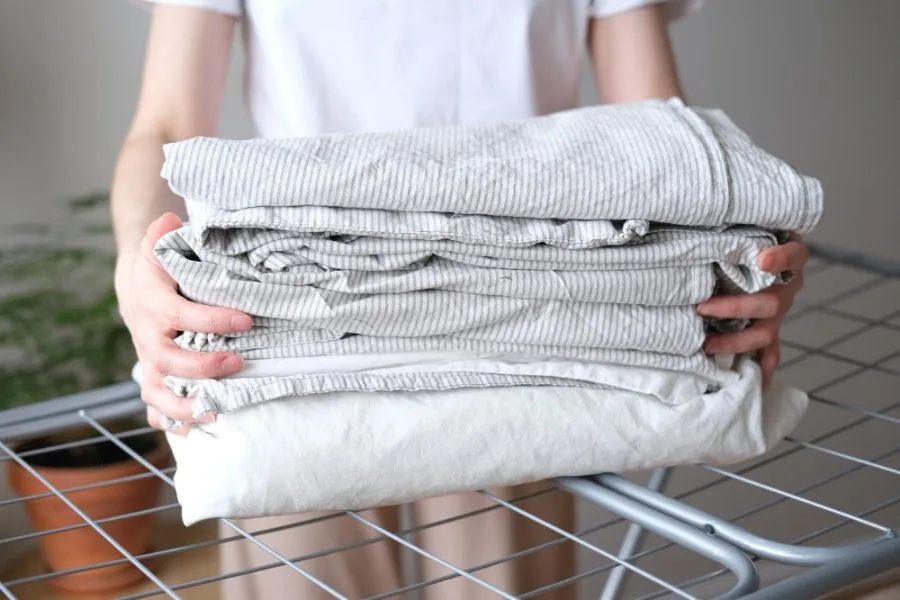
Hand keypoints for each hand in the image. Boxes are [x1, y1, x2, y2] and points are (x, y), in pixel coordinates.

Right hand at [116, 213, 251, 433]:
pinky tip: (196, 431)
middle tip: (239, 362)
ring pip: (155, 390)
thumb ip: (165, 235)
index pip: (178, 315)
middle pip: (166, 360)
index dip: (210, 319)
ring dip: (183, 405)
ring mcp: (148, 359)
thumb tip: (170, 220)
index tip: (246, 319)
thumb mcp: (161, 246)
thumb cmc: (161, 265)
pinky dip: (171, 421)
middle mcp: (146, 335)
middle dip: (202, 366)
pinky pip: (155, 405)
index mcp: (150, 302)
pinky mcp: (155, 374)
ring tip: (217, 411)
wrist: (138, 284)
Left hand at [697, 234, 808, 388]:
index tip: (763, 259)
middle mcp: (786, 286)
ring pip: (765, 332)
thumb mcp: (746, 223)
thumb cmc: (747, 234)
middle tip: (702, 307)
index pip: (793, 255)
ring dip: (735, 341)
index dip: (781, 258)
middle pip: (770, 302)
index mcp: (788, 257)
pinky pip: (769, 352)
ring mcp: (778, 311)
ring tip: (707, 344)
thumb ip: (730, 221)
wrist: (761, 246)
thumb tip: (694, 210)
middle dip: (734, 308)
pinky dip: (762, 369)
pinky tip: (754, 385)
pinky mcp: (769, 328)